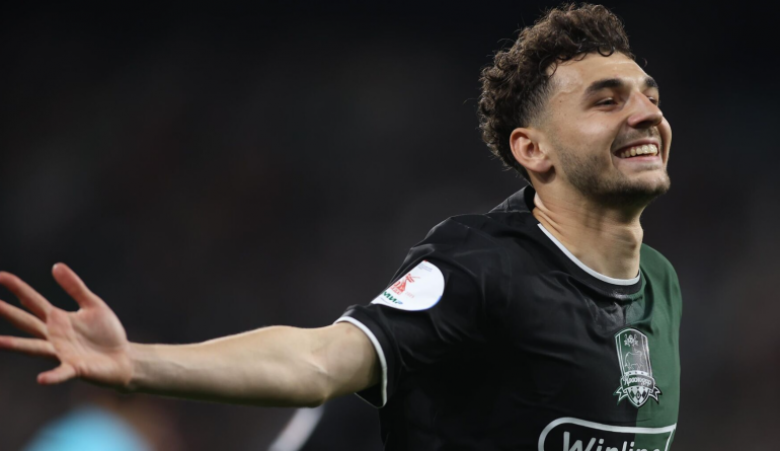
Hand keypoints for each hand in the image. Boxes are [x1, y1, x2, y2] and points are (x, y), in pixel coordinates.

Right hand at [0, 264, 131, 387]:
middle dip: (8, 313)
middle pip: (26, 322)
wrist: (124, 358)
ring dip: (17, 346)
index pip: (32, 301)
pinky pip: (62, 373)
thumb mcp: (92, 304)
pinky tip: (41, 379)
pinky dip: (52, 376)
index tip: (0, 275)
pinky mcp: (76, 368)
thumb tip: (56, 265)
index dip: (17, 288)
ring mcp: (62, 353)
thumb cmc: (106, 333)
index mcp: (57, 319)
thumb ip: (75, 287)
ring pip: (35, 348)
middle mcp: (54, 336)